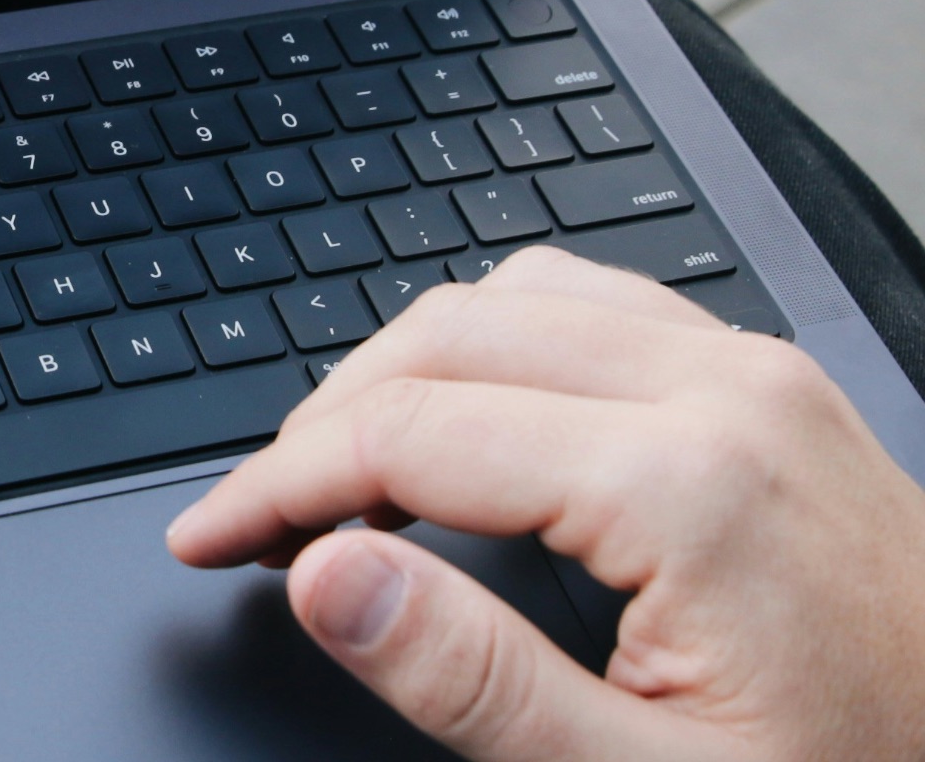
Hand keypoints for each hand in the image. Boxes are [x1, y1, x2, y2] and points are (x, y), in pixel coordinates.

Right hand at [167, 246, 924, 760]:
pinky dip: (490, 343)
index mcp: (688, 485)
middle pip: (446, 338)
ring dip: (401, 371)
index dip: (278, 484)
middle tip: (259, 517)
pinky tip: (467, 416)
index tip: (209, 537)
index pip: (410, 432)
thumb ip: (470, 678)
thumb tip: (325, 576)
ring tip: (345, 471)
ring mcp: (753, 371)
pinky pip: (589, 302)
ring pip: (510, 296)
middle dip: (323, 423)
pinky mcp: (765, 380)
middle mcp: (724, 391)